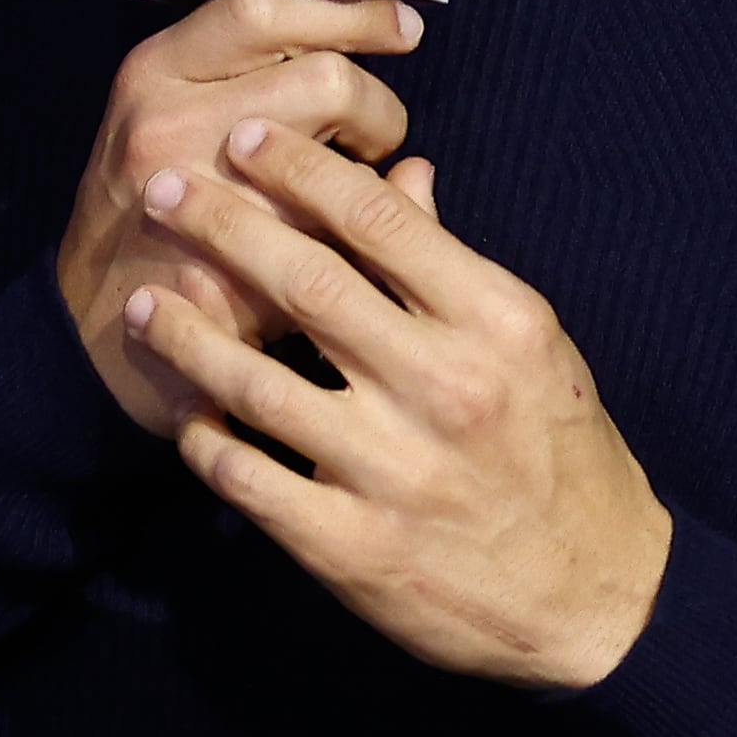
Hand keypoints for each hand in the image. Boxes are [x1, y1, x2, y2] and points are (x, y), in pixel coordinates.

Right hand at [59, 0, 416, 438]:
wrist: (88, 319)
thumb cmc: (151, 197)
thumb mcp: (177, 110)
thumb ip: (265, 72)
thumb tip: (400, 40)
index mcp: (157, 73)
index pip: (263, 9)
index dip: (349, 12)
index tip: (403, 27)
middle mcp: (168, 128)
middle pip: (327, 80)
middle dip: (378, 109)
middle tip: (374, 137)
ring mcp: (195, 210)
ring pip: (339, 170)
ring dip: (369, 186)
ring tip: (351, 198)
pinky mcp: (223, 285)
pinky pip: (328, 252)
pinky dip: (349, 254)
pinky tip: (334, 255)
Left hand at [127, 125, 675, 688]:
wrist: (593, 598)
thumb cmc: (562, 454)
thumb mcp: (532, 346)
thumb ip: (454, 266)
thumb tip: (404, 174)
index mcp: (495, 322)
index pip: (380, 220)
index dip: (300, 170)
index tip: (243, 138)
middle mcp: (444, 387)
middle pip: (307, 282)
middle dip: (221, 224)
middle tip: (164, 188)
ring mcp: (394, 471)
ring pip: (257, 382)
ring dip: (187, 334)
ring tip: (143, 301)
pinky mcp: (353, 547)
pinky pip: (250, 481)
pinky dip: (205, 440)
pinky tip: (184, 412)